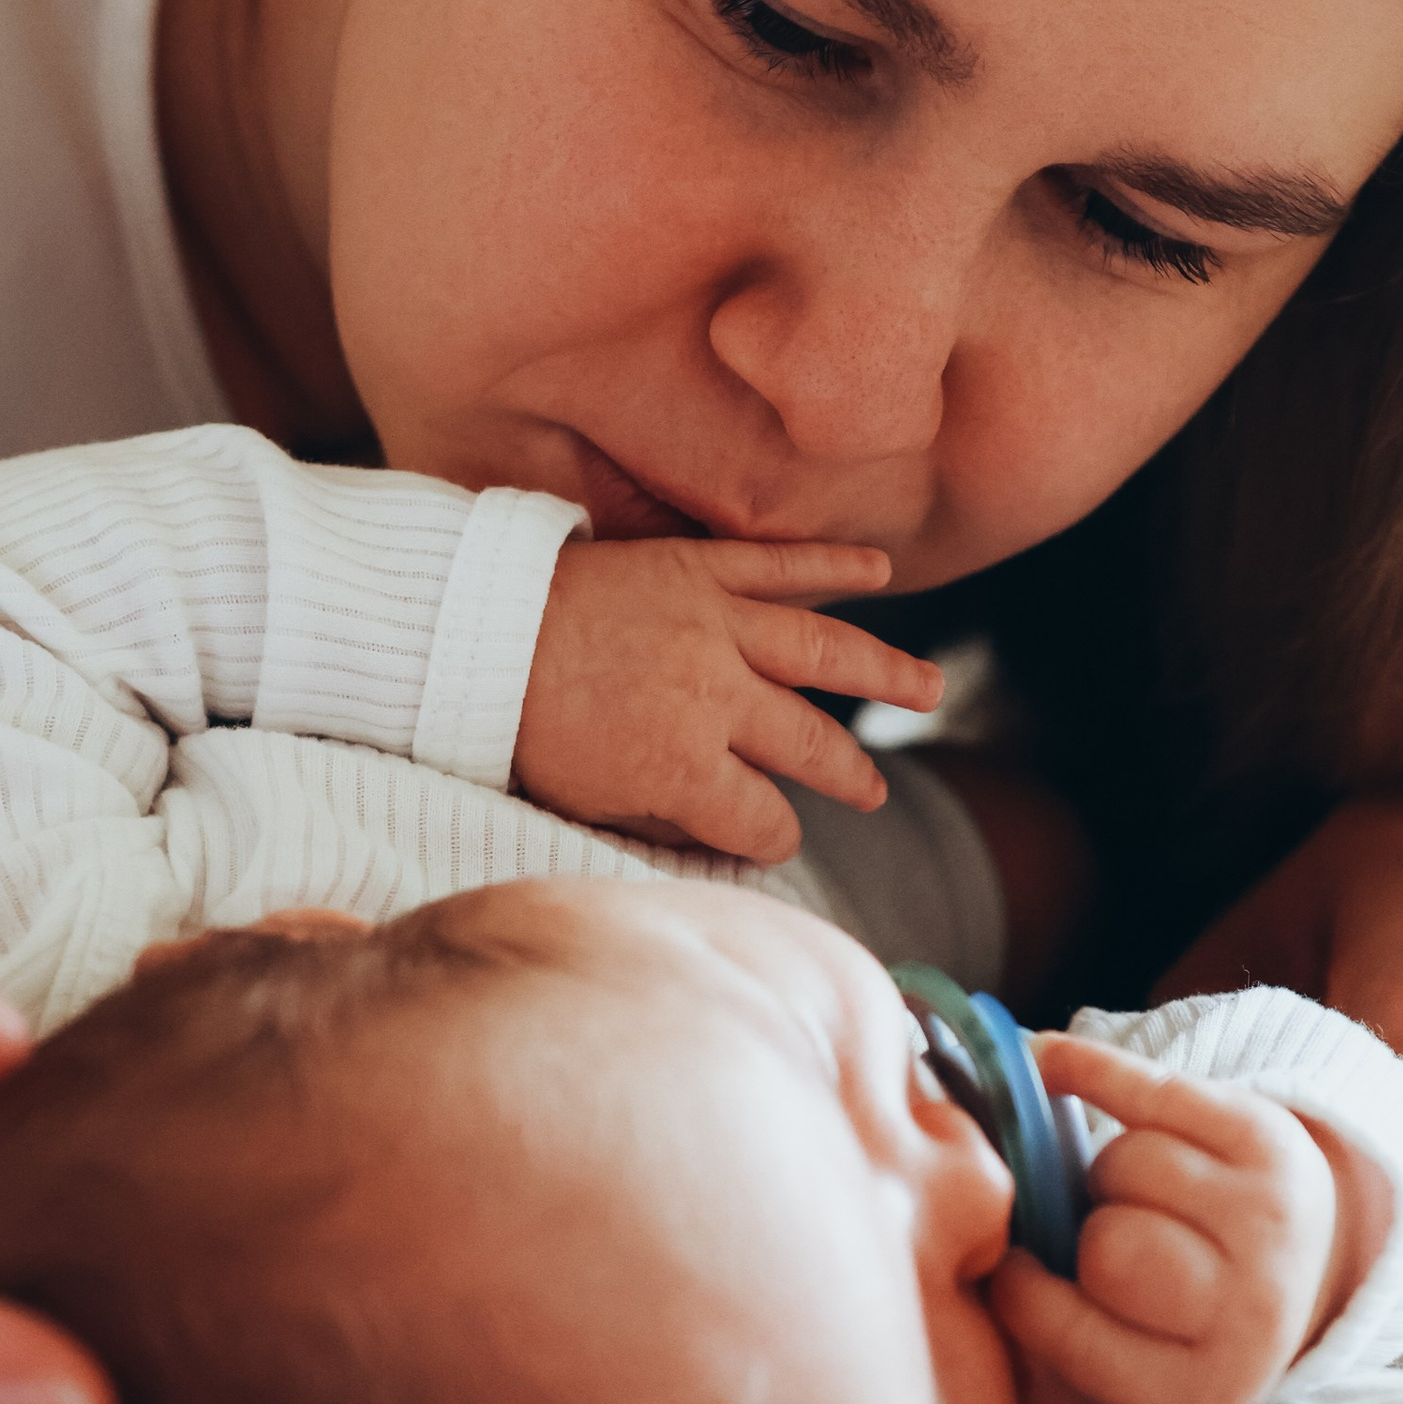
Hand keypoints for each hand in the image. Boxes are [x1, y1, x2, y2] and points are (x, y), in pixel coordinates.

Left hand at [513, 538, 941, 864]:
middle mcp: (715, 696)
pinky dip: (834, 562)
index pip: (762, 823)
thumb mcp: (583, 801)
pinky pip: (782, 565)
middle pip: (809, 744)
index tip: (771, 841)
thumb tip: (712, 836)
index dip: (771, 840)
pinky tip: (880, 567)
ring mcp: (714, 624)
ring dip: (886, 671)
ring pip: (825, 651)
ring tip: (931, 689)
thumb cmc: (515, 725)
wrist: (471, 627)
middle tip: (871, 794)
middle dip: (846, 776)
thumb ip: (658, 819)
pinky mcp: (699, 566)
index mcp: (682, 767)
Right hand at [986, 1037, 1355, 1403]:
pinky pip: (1145, 1087)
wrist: (1299, 1263)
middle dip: (1087, 1235)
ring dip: (1110, 1174)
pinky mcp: (1268, 1138)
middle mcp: (1254, 1311)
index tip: (1015, 1277)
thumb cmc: (1174, 1320)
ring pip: (1128, 1165)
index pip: (1070, 1335)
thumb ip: (1035, 1377)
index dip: (1022, 1298)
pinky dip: (1083, 1069)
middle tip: (1101, 1240)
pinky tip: (1047, 1066)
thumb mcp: (1117, 1378)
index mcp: (1203, 1386)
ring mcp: (1270, 1219)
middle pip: (1110, 1247)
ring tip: (1134, 1198)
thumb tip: (979, 1299)